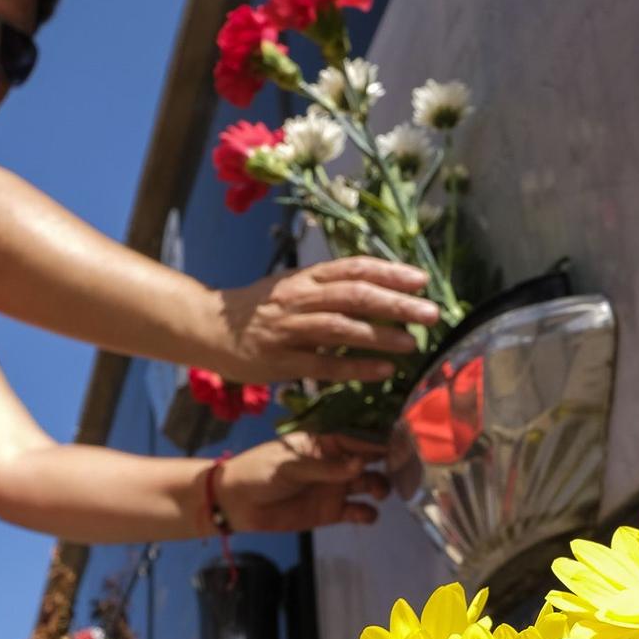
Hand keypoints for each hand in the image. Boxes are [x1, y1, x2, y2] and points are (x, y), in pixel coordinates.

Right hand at [214, 257, 433, 382]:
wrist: (208, 328)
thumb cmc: (259, 310)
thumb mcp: (292, 288)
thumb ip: (328, 288)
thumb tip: (376, 287)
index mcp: (305, 278)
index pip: (352, 268)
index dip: (388, 272)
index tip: (420, 280)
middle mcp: (298, 299)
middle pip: (354, 295)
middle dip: (395, 303)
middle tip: (430, 314)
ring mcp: (288, 330)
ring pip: (341, 328)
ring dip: (380, 335)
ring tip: (412, 343)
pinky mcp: (280, 361)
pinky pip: (324, 365)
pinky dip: (355, 368)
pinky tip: (383, 370)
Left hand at [215, 434, 389, 533]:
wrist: (236, 504)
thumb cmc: (258, 472)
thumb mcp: (290, 466)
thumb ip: (326, 468)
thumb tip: (361, 464)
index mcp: (325, 441)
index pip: (359, 436)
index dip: (380, 439)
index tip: (401, 442)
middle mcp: (337, 462)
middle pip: (371, 459)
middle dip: (389, 463)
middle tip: (403, 468)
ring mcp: (336, 487)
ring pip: (371, 484)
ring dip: (381, 487)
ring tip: (378, 492)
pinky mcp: (333, 512)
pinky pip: (360, 512)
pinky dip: (368, 514)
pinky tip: (365, 514)